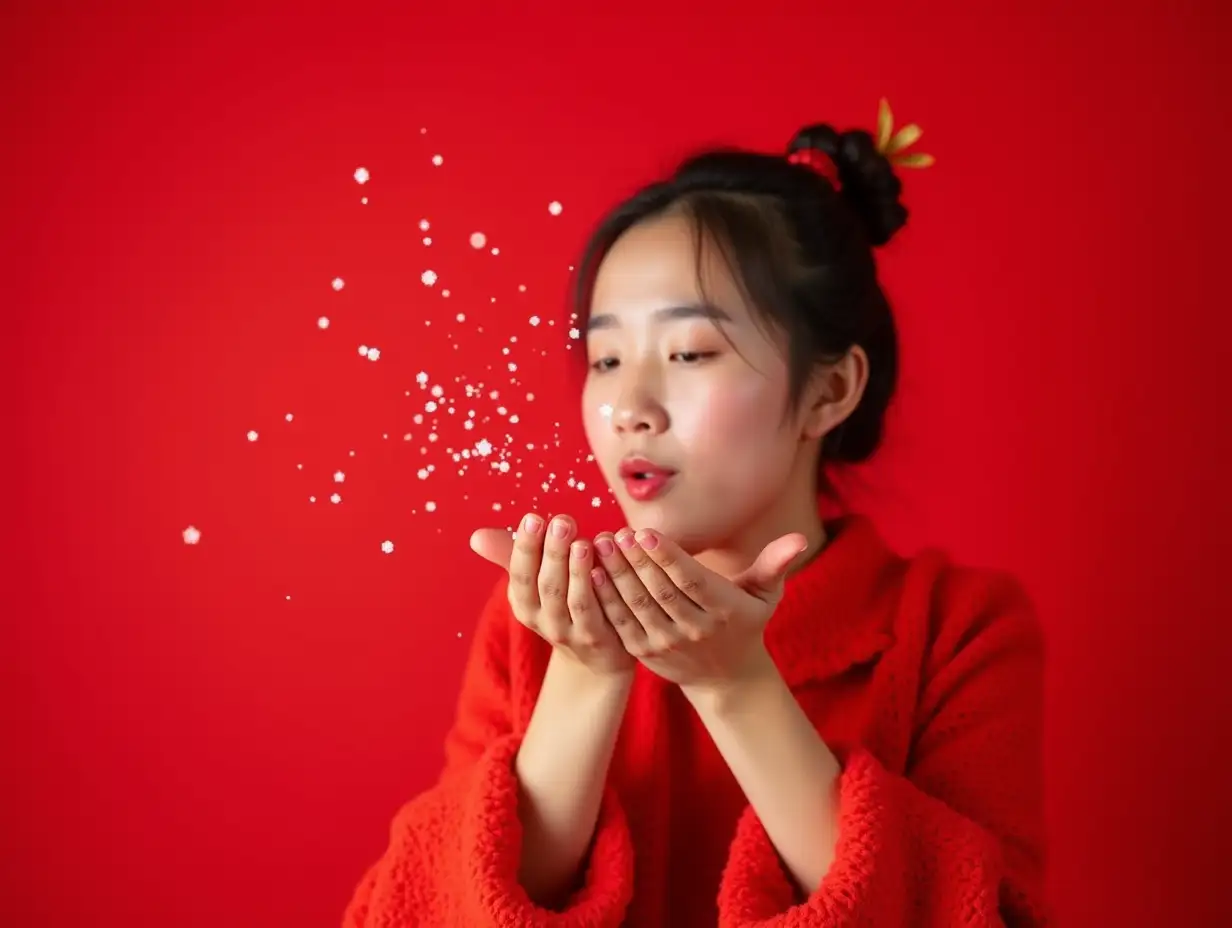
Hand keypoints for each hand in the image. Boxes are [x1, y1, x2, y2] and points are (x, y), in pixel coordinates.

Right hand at [470, 513, 634, 676]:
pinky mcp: (596, 639)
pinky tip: (601, 569)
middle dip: (552, 552)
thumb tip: (476, 537)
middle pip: (545, 585)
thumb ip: (513, 555)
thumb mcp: (536, 581)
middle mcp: (542, 621)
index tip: (533, 518)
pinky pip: (594, 616)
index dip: (524, 547)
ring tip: (581, 542)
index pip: (520, 574)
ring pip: (570, 600)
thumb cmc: (563, 604)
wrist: (594, 657)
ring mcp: (570, 633)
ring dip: (575, 570)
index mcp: (524, 603)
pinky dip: (596, 592)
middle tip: (561, 521)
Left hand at [588, 527, 808, 689]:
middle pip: (661, 593)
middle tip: (616, 533)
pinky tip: (592, 575)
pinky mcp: (646, 654)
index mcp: (724, 610)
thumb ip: (775, 563)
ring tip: (600, 546)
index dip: (668, 557)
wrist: (726, 675)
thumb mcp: (764, 594)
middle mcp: (696, 629)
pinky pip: (622, 624)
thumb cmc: (745, 620)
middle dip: (636, 562)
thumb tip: (801, 537)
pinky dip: (606, 601)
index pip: (692, 580)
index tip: (646, 532)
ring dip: (617, 577)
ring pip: (639, 607)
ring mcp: (668, 644)